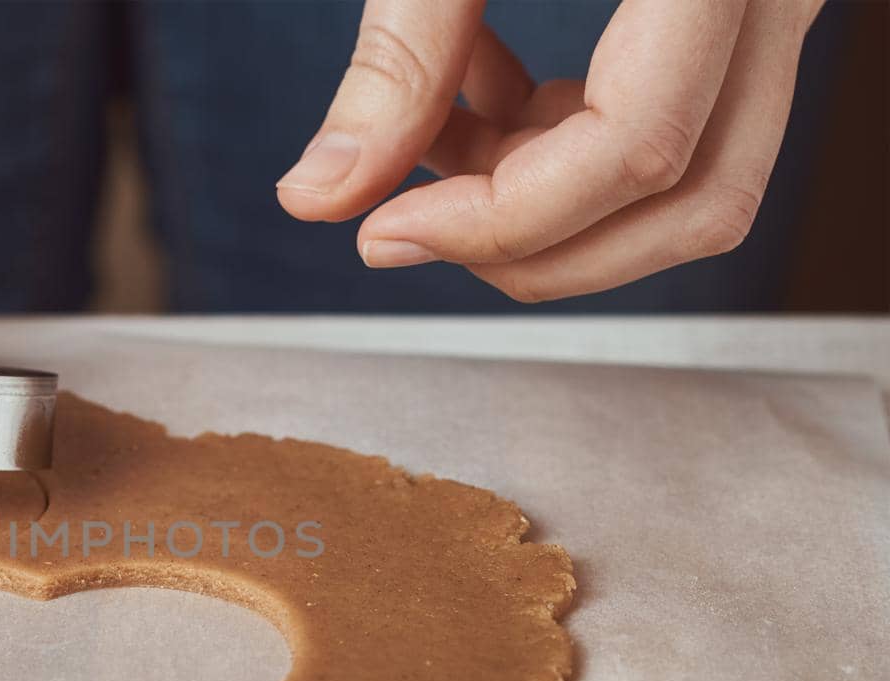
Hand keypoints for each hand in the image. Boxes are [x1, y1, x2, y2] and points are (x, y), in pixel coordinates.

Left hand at [276, 0, 825, 301]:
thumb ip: (398, 55)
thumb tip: (316, 197)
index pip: (637, 153)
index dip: (497, 219)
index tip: (380, 233)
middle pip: (692, 201)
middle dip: (537, 246)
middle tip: (410, 230)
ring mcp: (773, 2)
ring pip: (691, 177)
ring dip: (540, 196)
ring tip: (421, 142)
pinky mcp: (733, 9)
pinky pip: (672, 120)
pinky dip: (556, 139)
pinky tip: (467, 96)